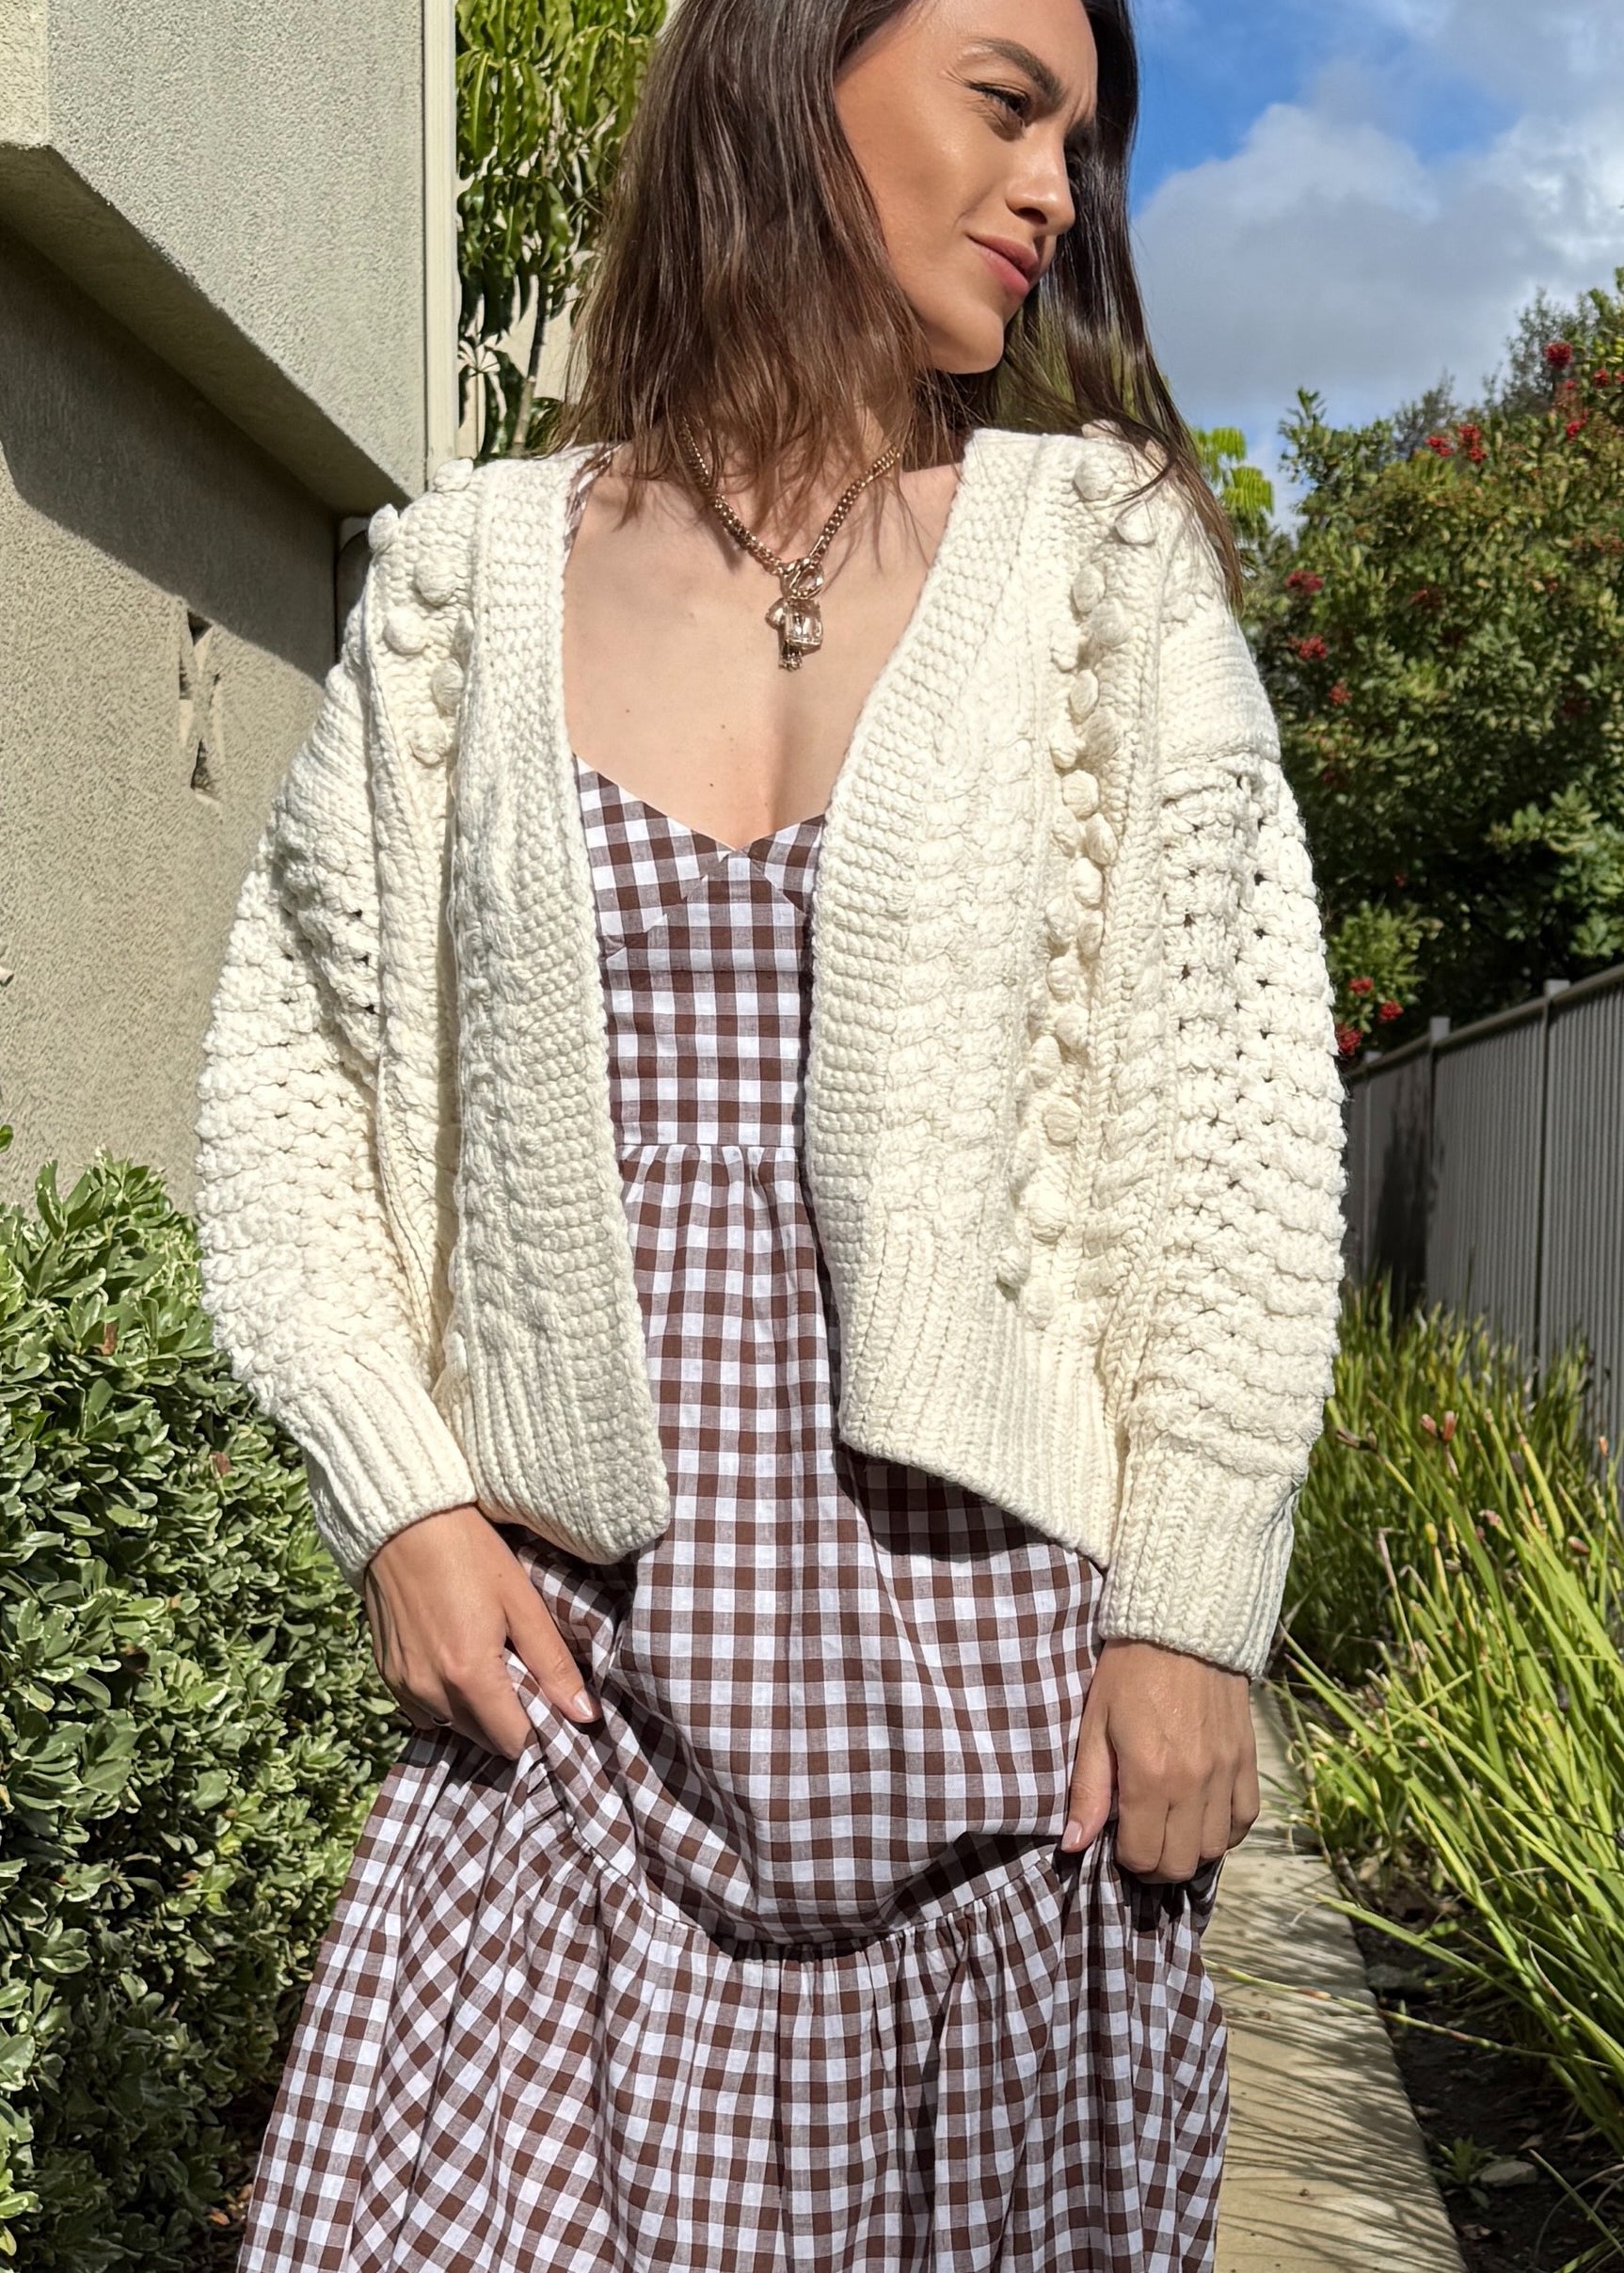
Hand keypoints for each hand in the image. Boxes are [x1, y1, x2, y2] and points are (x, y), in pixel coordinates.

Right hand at [362, 1503, 598, 1759]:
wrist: (403, 1521)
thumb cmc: (470, 1553)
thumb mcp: (522, 1602)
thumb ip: (553, 1663)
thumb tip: (585, 1715)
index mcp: (469, 1676)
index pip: (513, 1743)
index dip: (539, 1730)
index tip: (552, 1704)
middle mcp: (430, 1692)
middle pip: (483, 1740)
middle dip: (510, 1721)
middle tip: (526, 1677)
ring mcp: (403, 1686)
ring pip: (453, 1726)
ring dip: (477, 1712)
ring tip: (492, 1666)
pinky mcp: (385, 1675)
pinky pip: (423, 1711)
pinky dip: (445, 1700)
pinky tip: (458, 1662)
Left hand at [1061, 1637, 1258, 1881]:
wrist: (1181, 1626)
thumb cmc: (1128, 1672)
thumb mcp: (1095, 1724)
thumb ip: (1088, 1789)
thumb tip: (1074, 1844)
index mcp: (1150, 1776)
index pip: (1144, 1856)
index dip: (1126, 1860)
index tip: (1116, 1842)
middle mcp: (1194, 1784)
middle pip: (1182, 1863)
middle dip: (1157, 1865)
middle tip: (1142, 1843)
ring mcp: (1226, 1773)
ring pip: (1217, 1849)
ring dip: (1191, 1851)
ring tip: (1170, 1831)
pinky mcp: (1248, 1759)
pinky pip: (1246, 1819)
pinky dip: (1227, 1831)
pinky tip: (1204, 1818)